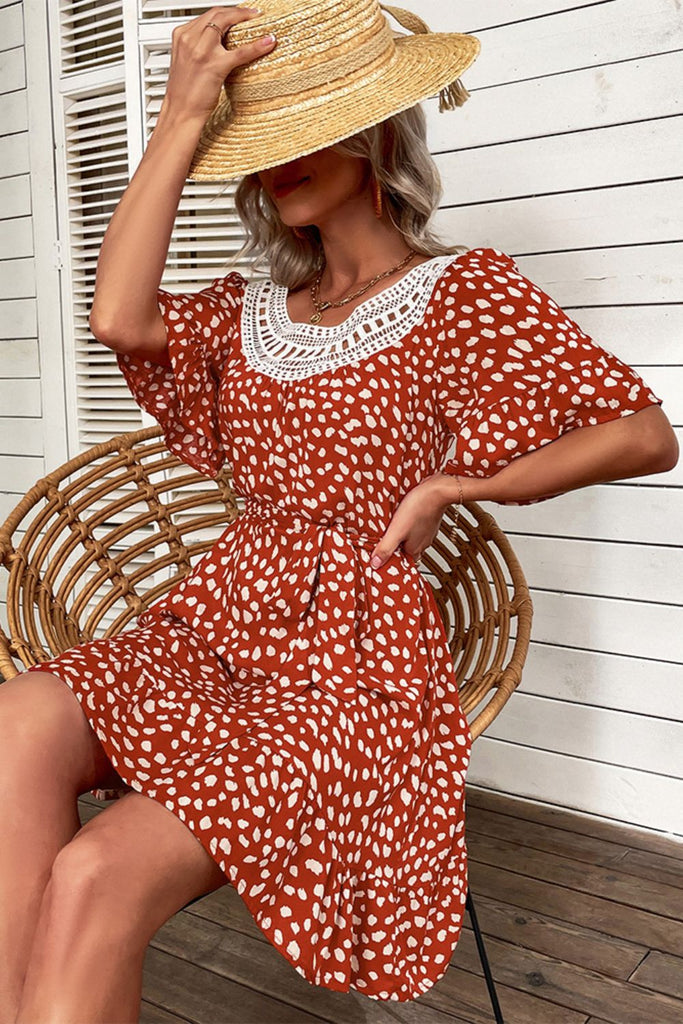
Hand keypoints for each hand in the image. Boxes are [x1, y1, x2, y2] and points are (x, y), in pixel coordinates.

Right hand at [162, 6, 276, 122]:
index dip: (226, 12)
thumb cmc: (185, 93)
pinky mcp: (215, 65)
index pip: (207, 15)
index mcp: (181, 36)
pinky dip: (256, 46)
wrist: (181, 112)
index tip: (238, 14)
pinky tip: (268, 42)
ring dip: (244, 18)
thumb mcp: (187, 62)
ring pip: (226, 23)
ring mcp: (201, 50)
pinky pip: (240, 52)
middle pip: (217, 13)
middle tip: (252, 13)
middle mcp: (189, 39)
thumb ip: (199, 47)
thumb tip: (218, 43)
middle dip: (237, 11)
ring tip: (257, 20)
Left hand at [369, 474, 450, 569]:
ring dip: (402, 532)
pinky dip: (409, 522)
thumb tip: (375, 564)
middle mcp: (423, 543)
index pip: (401, 561)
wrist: (437, 490)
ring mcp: (427, 531)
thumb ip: (385, 548)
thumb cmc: (418, 508)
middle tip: (385, 536)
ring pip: (411, 536)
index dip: (390, 557)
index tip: (381, 552)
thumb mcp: (396, 531)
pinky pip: (416, 525)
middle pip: (405, 549)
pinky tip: (405, 515)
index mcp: (414, 549)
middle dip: (395, 544)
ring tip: (393, 525)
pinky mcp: (429, 519)